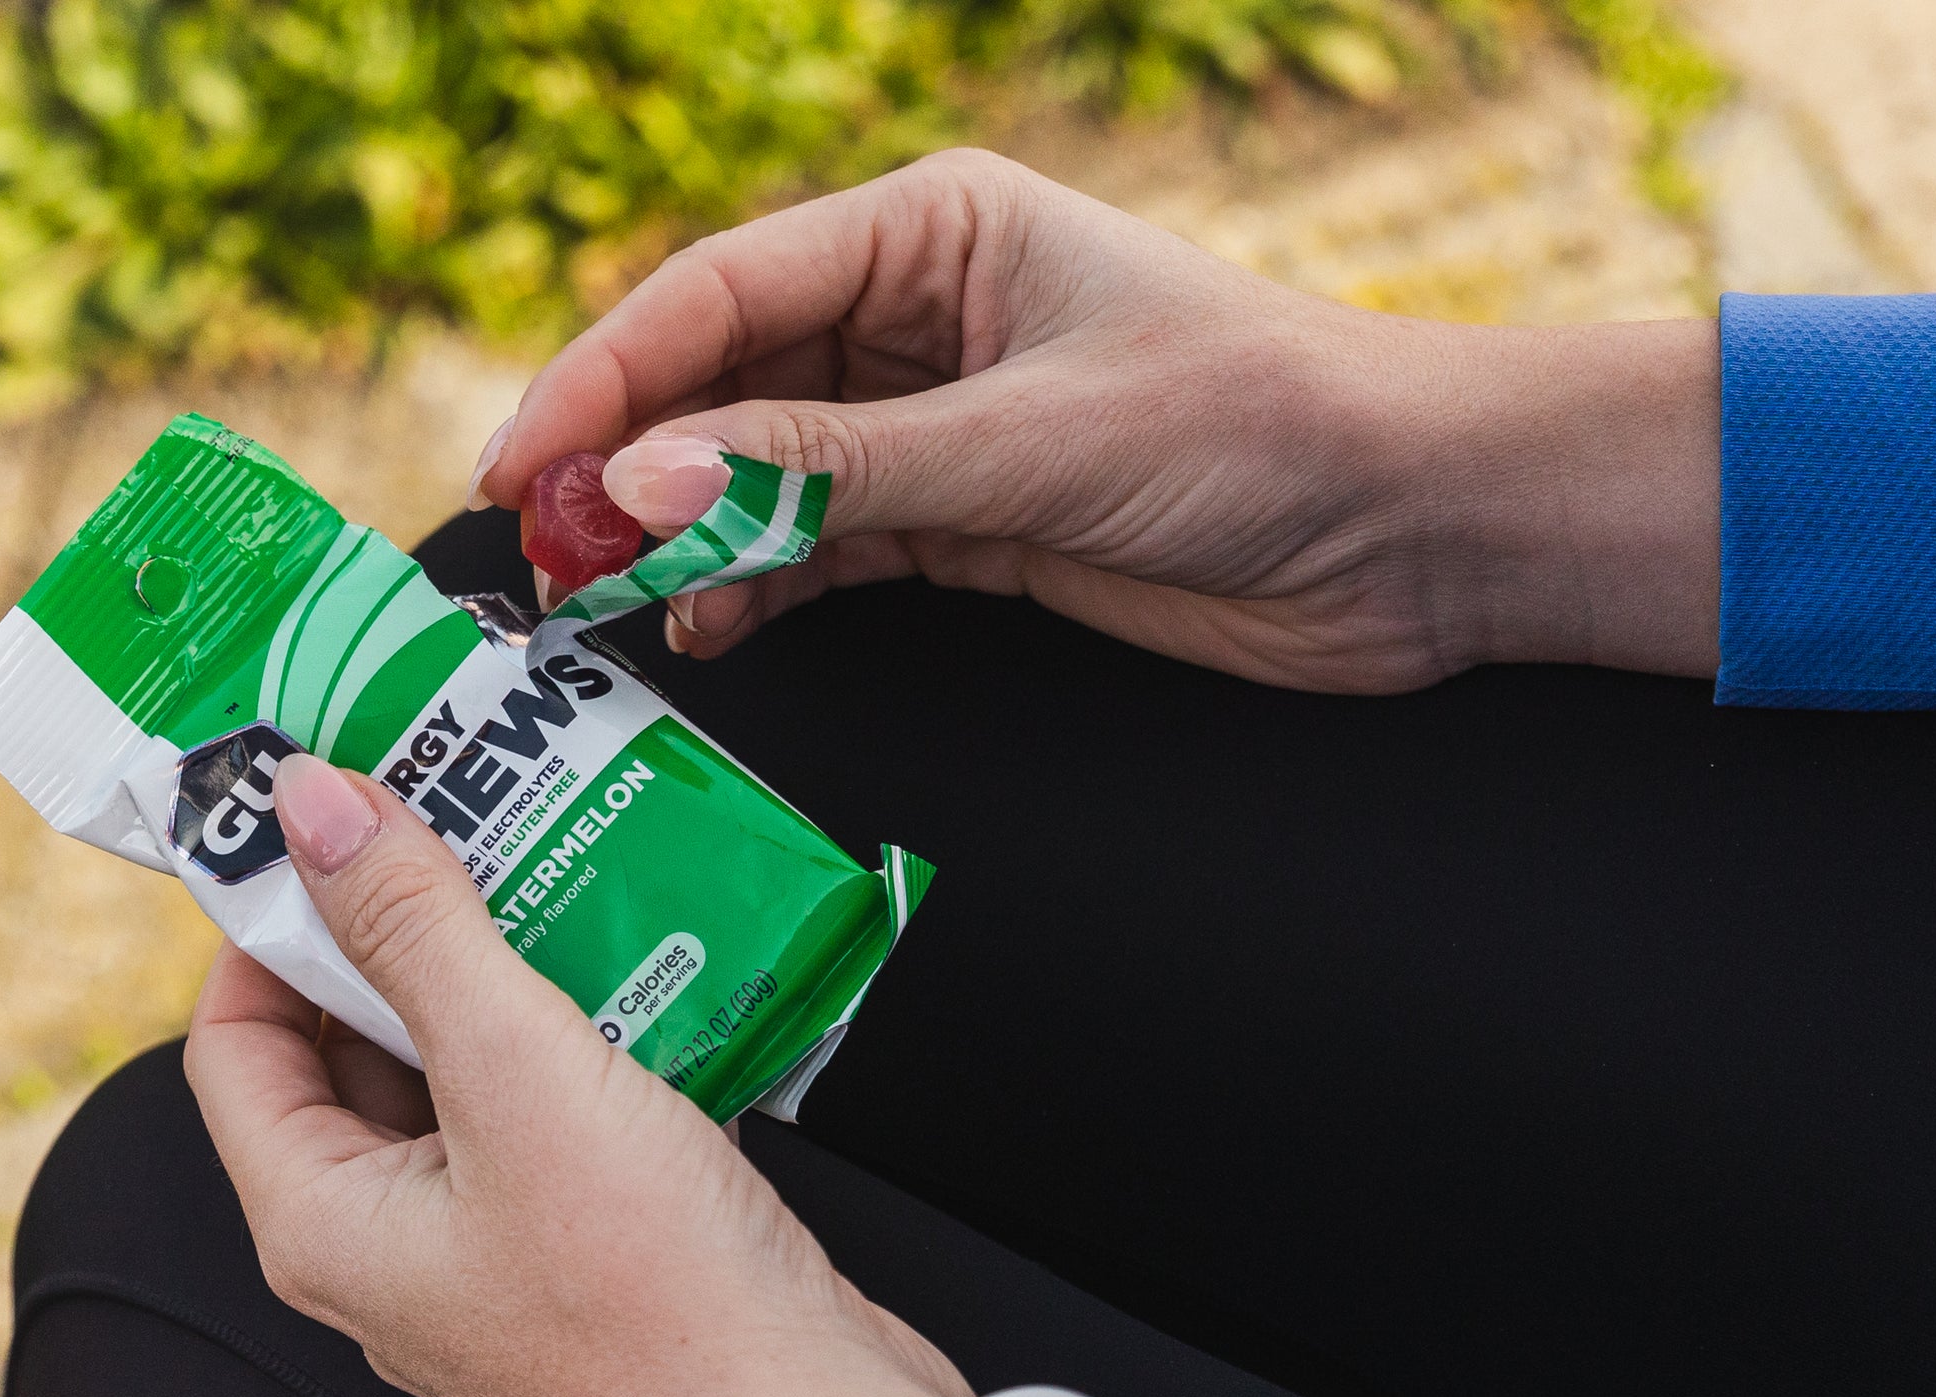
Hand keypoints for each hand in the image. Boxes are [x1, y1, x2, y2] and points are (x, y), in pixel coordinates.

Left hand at [184, 753, 1108, 1396]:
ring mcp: (492, 1254)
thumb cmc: (659, 1308)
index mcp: (326, 1225)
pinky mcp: (588, 1249)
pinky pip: (545, 1114)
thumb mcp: (520, 1078)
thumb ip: (418, 933)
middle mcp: (392, 1249)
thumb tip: (318, 812)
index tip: (321, 823)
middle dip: (390, 934)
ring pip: (457, 1081)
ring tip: (542, 873)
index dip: (265, 925)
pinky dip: (570, 1034)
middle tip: (444, 823)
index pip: (236, 1043)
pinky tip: (632, 970)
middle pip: (345, 1057)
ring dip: (491, 977)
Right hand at [474, 148, 1720, 690]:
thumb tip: (646, 485)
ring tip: (606, 604)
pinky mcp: (970, 520)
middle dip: (633, 465)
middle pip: (726, 381)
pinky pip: (826, 546)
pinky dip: (762, 587)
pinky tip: (708, 629)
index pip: (726, 292)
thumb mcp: (1033, 436)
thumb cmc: (1252, 425)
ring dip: (686, 536)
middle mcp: (922, 315)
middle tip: (545, 551)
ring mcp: (940, 423)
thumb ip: (834, 469)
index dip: (610, 376)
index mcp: (934, 229)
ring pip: (763, 474)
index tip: (528, 465)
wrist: (1407, 529)